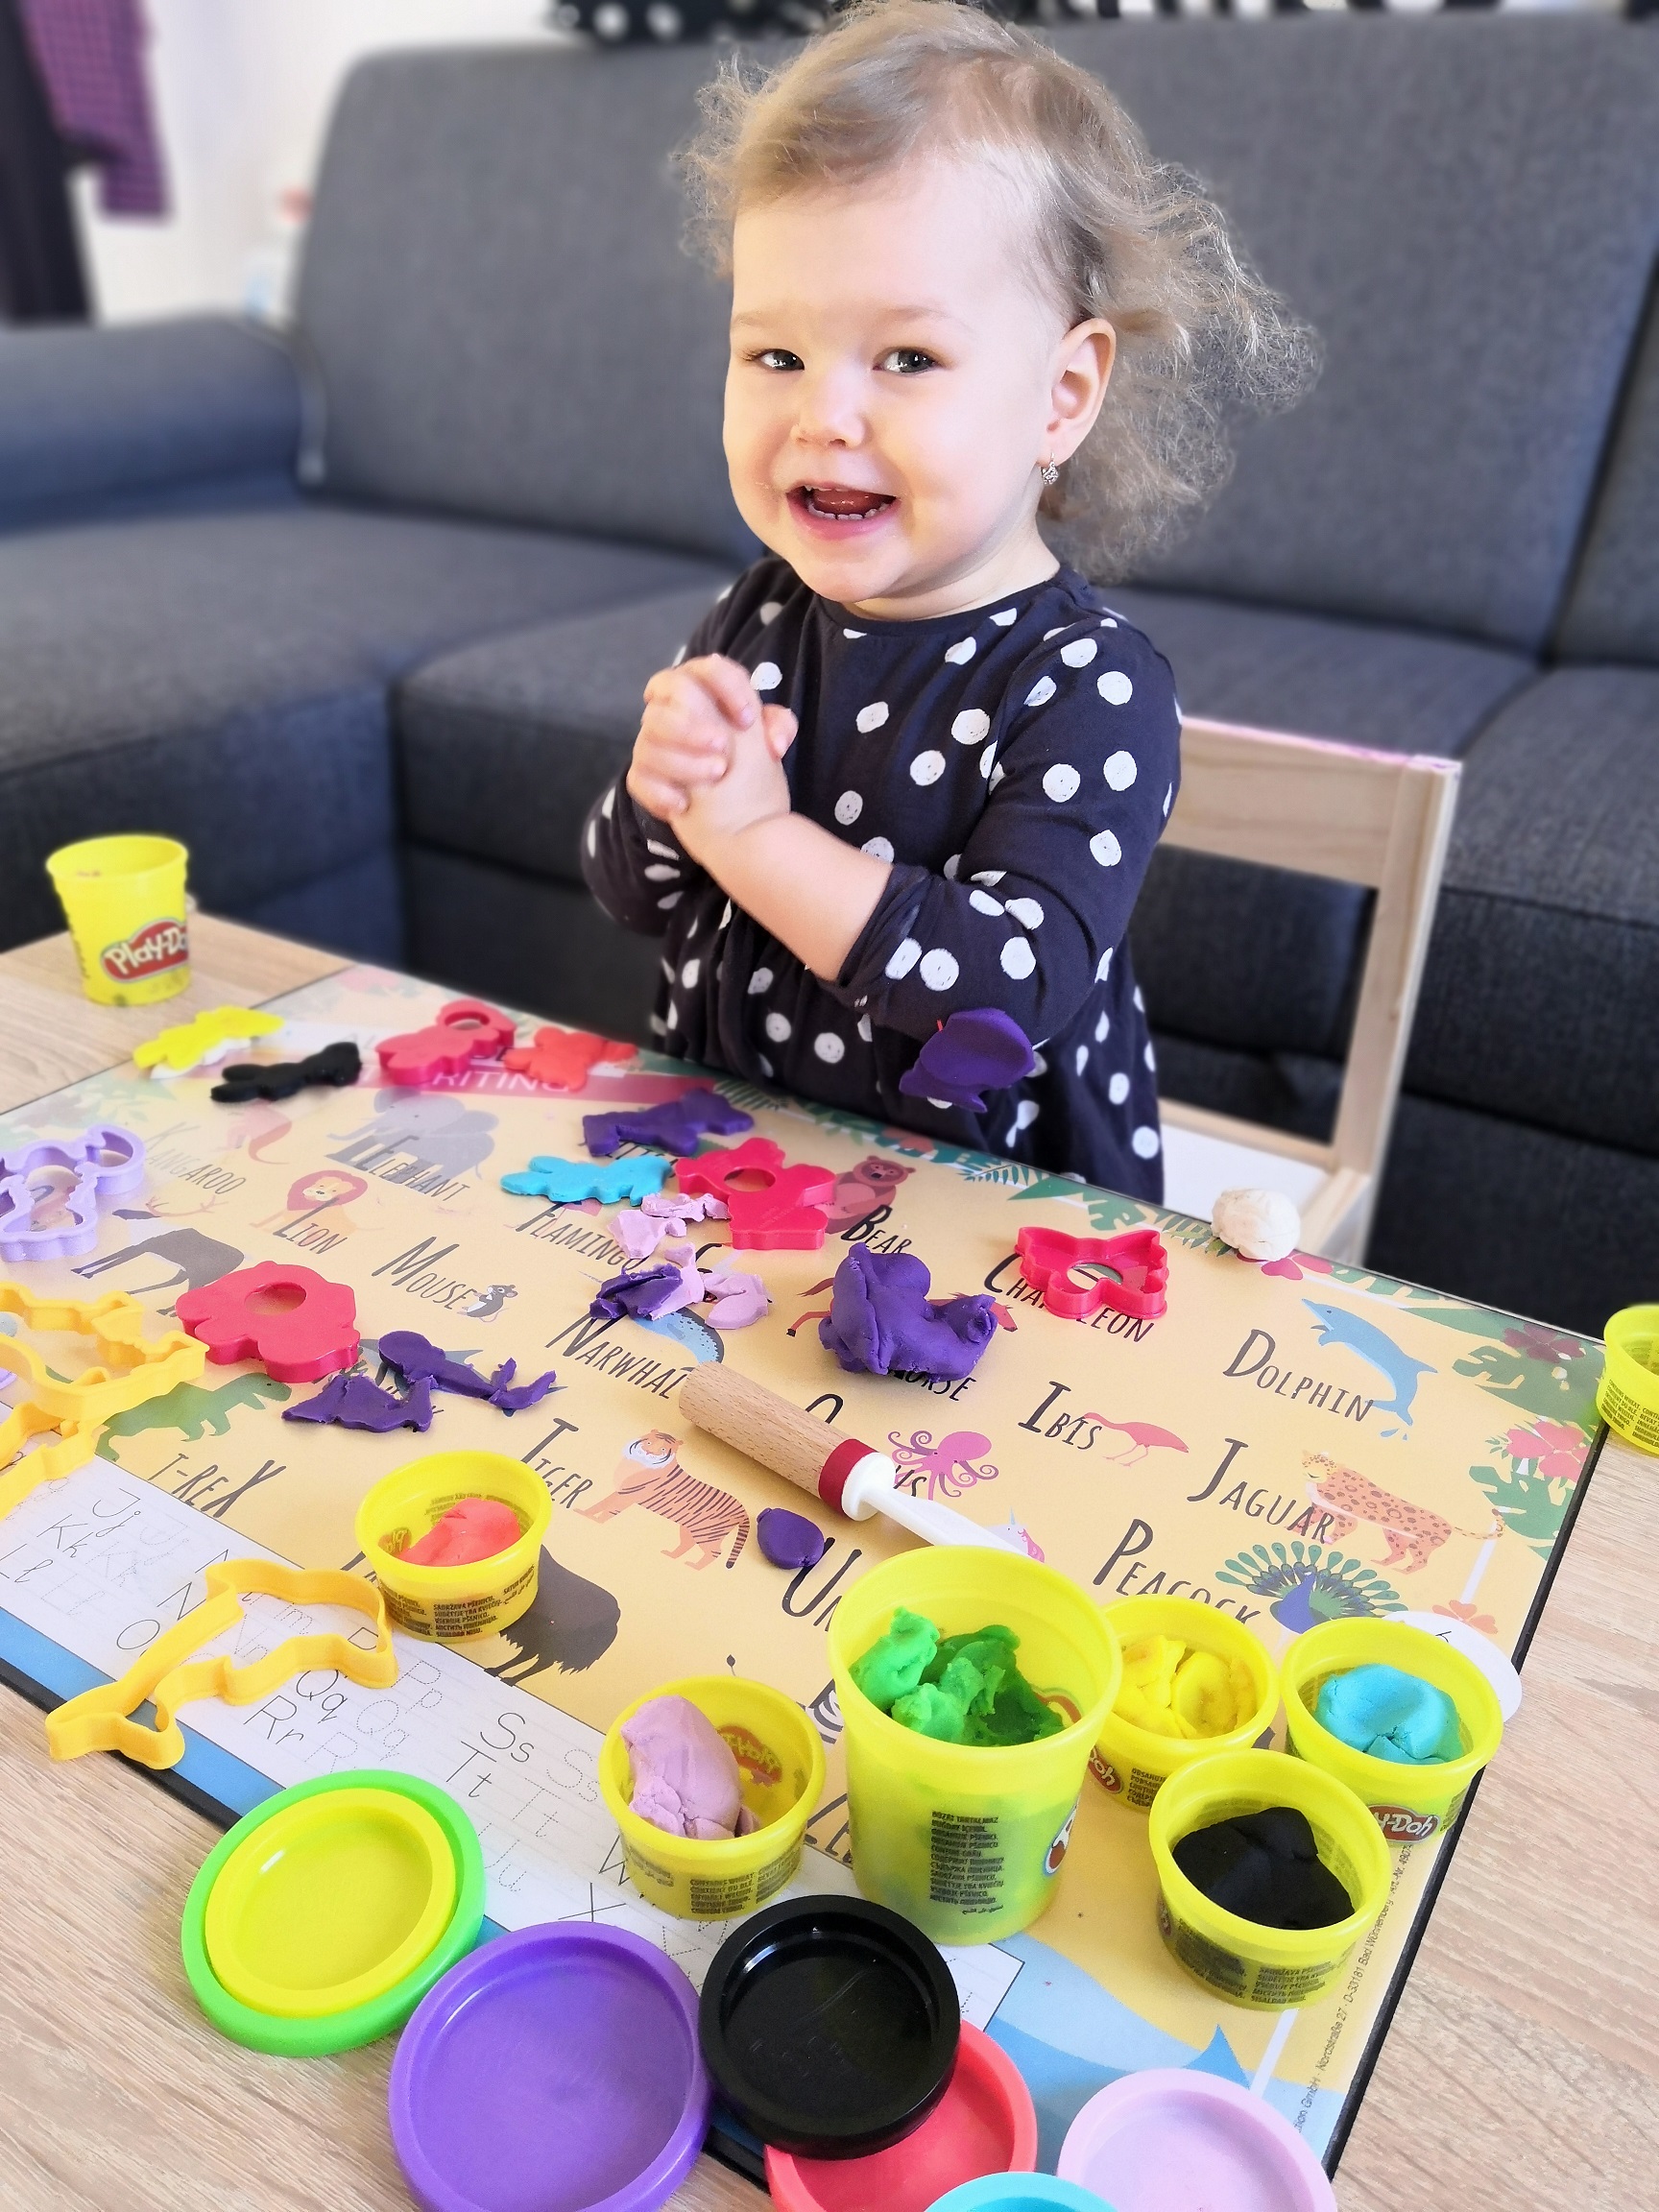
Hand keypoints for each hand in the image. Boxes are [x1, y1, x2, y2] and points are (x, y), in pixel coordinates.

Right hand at [627, 655, 763, 819]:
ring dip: (682, 760)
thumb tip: (774, 742)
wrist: (736, 805)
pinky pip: (638, 778)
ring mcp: (652, 741)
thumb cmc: (749, 757)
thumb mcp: (770, 737)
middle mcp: (670, 706)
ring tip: (717, 775)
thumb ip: (779, 726)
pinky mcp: (644, 774)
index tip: (747, 720)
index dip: (727, 688)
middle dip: (693, 721)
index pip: (709, 669)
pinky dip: (659, 793)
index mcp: (703, 686)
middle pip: (665, 693)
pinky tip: (684, 806)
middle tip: (723, 746)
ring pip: (649, 739)